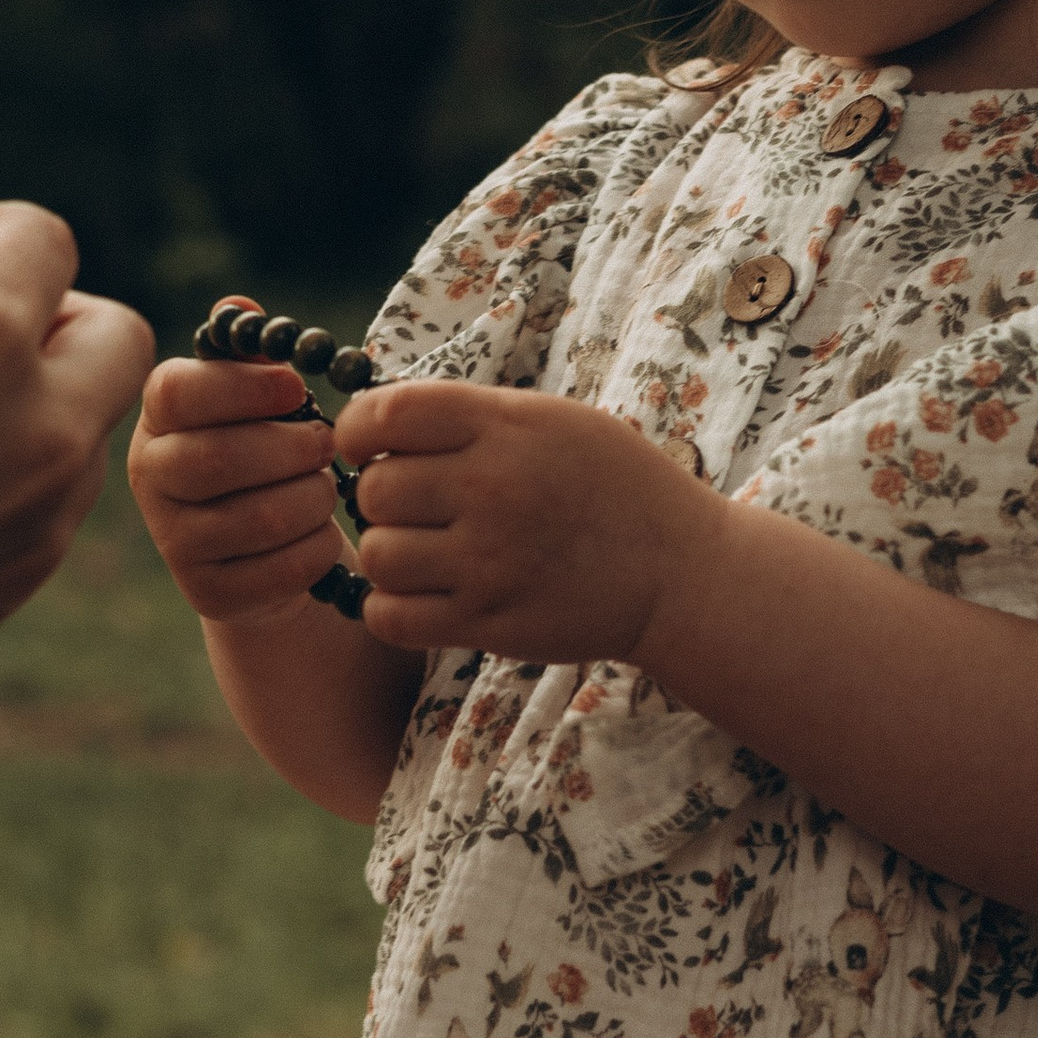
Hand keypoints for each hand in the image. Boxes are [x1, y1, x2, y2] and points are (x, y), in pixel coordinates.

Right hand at [127, 350, 339, 625]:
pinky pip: (280, 570)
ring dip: (312, 498)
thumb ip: (251, 354)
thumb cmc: (268, 452)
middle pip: (219, 459)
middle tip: (325, 443)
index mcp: (158, 418)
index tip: (297, 389)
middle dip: (290, 448)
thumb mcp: (259, 399)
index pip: (179, 393)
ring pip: (258, 517)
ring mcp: (174, 541)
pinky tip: (321, 535)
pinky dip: (317, 549)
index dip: (244, 388)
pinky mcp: (209, 593)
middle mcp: (150, 478)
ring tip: (325, 487)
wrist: (266, 549)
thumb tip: (241, 308)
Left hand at [339, 381, 717, 664]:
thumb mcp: (553, 421)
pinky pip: (391, 618)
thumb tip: (381, 420)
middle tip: (414, 509)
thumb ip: (472, 416)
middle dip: (381, 498)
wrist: (681, 571)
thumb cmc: (615, 487)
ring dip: (389, 555)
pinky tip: (420, 596)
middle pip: (373, 490)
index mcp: (505, 427)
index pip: (385, 414)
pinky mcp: (489, 622)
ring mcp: (489, 562)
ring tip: (424, 553)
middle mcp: (493, 490)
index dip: (357, 430)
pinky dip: (391, 609)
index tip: (366, 447)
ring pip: (377, 556)